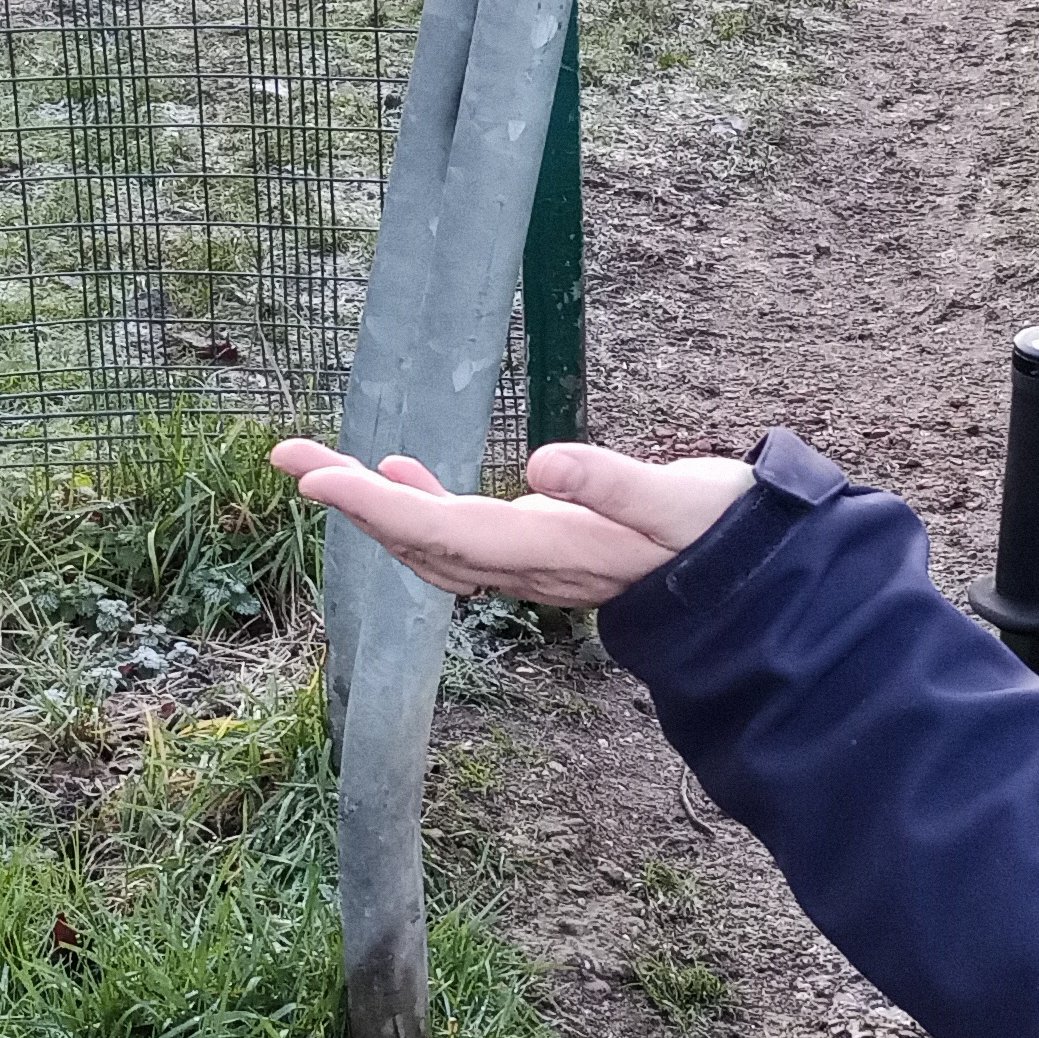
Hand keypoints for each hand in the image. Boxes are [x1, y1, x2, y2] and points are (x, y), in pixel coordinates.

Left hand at [273, 437, 759, 607]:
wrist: (753, 579)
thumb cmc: (720, 531)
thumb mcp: (679, 499)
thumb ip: (614, 485)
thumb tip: (544, 465)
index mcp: (550, 550)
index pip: (445, 528)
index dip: (377, 504)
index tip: (316, 480)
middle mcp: (528, 564)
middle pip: (419, 538)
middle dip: (350, 501)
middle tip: (285, 458)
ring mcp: (530, 561)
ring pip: (431, 540)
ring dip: (373, 505)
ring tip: (318, 466)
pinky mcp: (542, 548)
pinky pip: (459, 533)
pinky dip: (418, 502)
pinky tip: (398, 468)